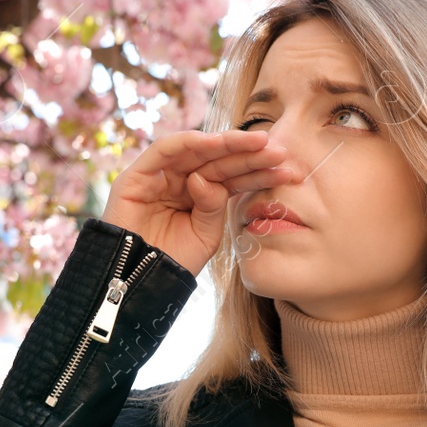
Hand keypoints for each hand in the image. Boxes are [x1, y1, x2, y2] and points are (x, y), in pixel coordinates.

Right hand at [100, 129, 296, 275]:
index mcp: (200, 195)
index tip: (289, 169)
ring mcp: (159, 176)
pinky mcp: (136, 176)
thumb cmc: (172, 261)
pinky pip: (163, 150)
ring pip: (196, 150)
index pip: (233, 177)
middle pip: (219, 161)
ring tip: (255, 142)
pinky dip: (188, 143)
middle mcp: (181, 181)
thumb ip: (212, 205)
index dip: (259, 172)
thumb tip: (207, 179)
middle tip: (278, 150)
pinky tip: (213, 142)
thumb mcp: (205, 235)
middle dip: (249, 154)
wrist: (137, 284)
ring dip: (225, 143)